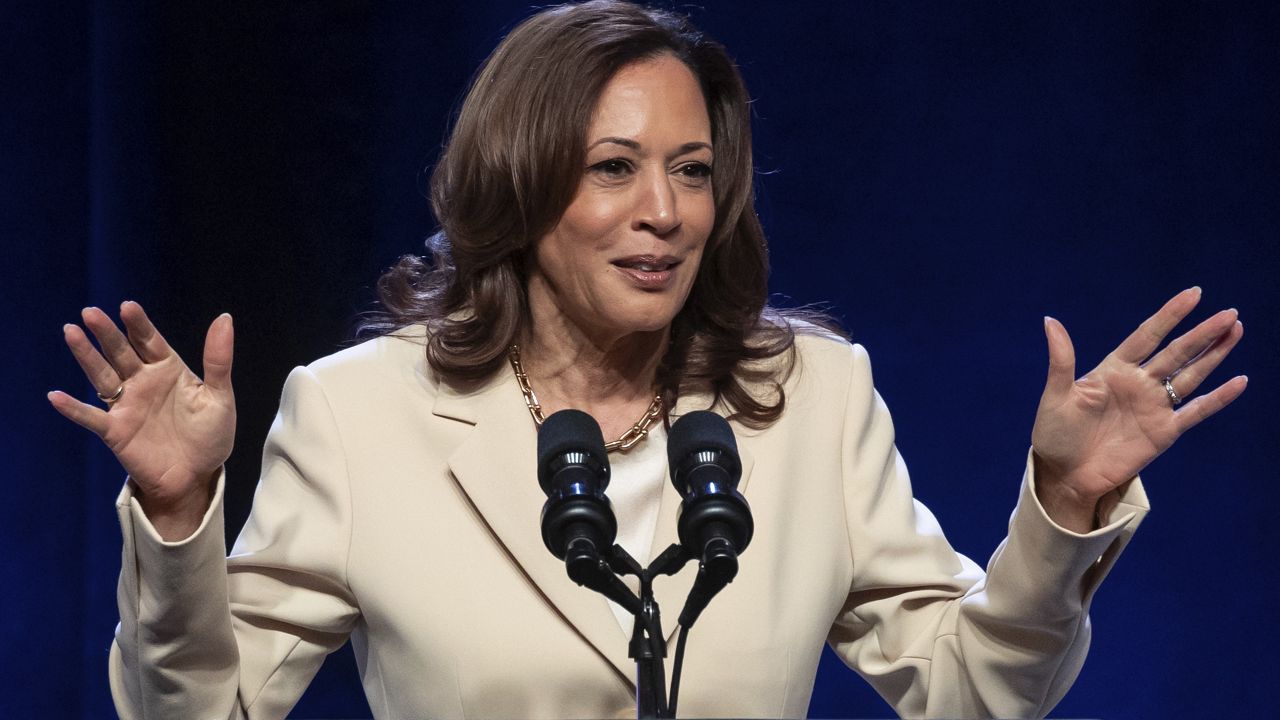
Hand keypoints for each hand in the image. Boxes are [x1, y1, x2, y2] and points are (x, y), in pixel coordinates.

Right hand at [48, 302, 235, 539]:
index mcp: (169, 370)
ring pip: (102, 376)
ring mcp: (127, 405)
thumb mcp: (220, 397)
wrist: (197, 477)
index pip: (150, 341)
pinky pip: (91, 417)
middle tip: (91, 312)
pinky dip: (74, 408)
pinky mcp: (115, 431)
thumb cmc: (210, 437)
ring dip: (86, 356)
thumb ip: (218, 360)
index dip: (138, 324)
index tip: (127, 306)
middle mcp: (143, 383)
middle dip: (107, 333)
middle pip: (121, 352)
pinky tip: (56, 397)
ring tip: (71, 332)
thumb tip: (224, 318)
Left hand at [1031, 287, 1245, 532]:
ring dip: (1214, 354)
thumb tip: (1050, 320)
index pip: (1147, 336)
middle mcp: (1138, 383)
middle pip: (1176, 352)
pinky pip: (1196, 411)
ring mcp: (1154, 407)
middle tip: (1229, 313)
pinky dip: (1218, 398)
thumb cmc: (1054, 435)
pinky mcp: (1164, 432)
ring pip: (1191, 375)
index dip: (1170, 315)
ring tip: (1236, 331)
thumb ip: (1061, 360)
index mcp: (1113, 370)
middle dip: (1202, 333)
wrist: (1064, 476)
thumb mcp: (1055, 396)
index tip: (1194, 293)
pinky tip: (1239, 381)